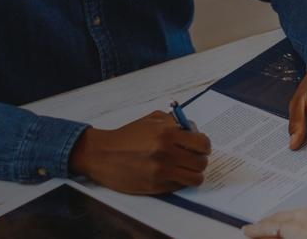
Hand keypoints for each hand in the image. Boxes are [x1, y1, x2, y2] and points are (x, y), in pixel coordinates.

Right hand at [69, 111, 210, 194]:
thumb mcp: (150, 120)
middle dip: (199, 160)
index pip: (202, 144)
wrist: (102, 155)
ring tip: (185, 169)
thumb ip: (174, 123)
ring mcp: (161, 172)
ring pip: (195, 178)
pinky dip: (180, 181)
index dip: (204, 146)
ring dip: (193, 174)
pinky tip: (171, 174)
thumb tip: (193, 131)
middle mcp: (166, 153)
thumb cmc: (126, 137)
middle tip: (192, 158)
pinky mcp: (156, 186)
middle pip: (201, 162)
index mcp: (166, 133)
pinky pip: (180, 186)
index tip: (199, 147)